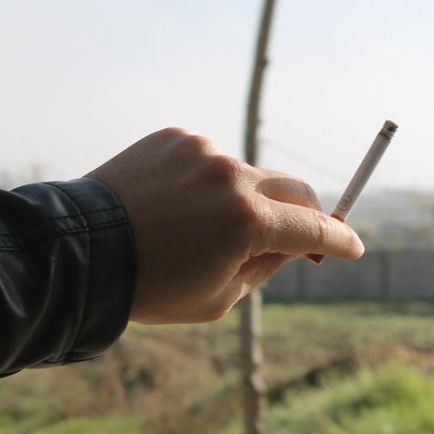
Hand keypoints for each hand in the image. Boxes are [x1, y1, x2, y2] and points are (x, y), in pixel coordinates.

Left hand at [86, 128, 362, 323]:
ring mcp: (204, 152)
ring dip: (245, 201)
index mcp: (247, 222)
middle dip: (303, 214)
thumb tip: (293, 242)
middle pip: (296, 189)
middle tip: (296, 238)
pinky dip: (209, 183)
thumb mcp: (220, 296)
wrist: (78, 252)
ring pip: (250, 176)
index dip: (339, 241)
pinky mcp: (177, 137)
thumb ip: (268, 265)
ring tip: (201, 229)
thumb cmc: (150, 286)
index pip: (315, 228)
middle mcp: (232, 177)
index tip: (354, 247)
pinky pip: (211, 162)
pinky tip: (178, 205)